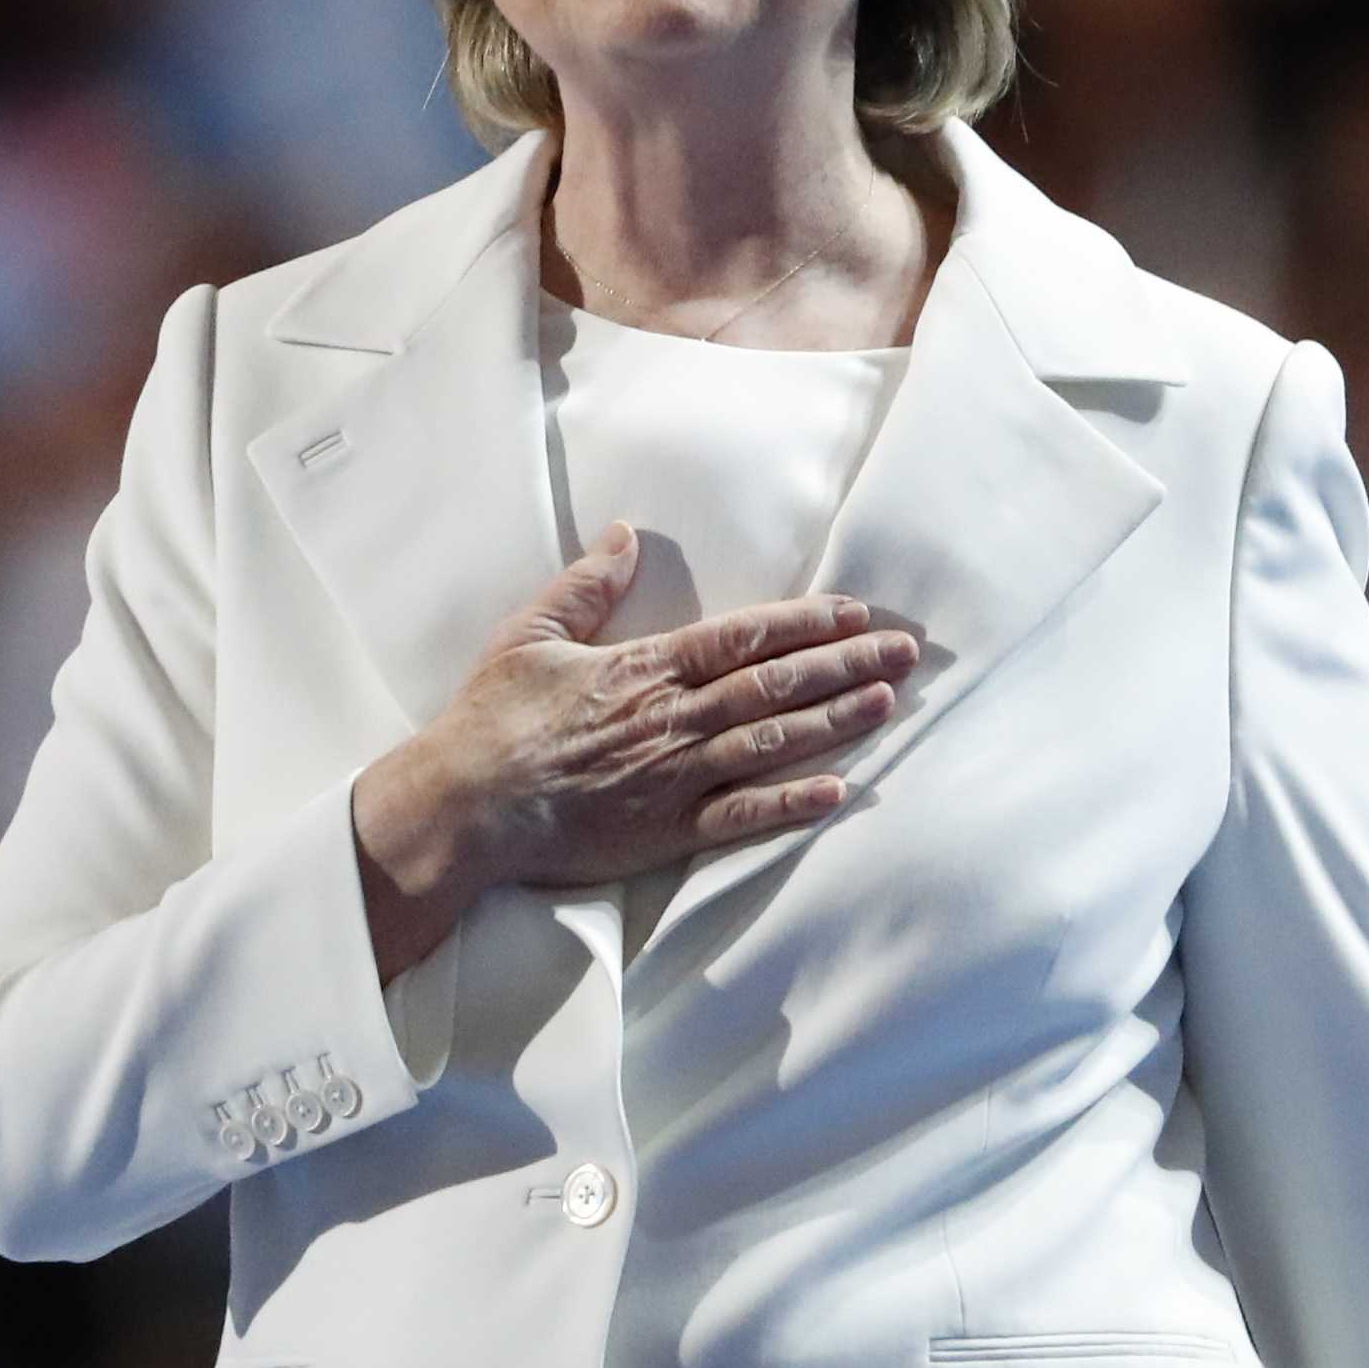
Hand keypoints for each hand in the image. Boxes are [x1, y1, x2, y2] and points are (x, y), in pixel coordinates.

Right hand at [347, 529, 919, 979]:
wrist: (464, 806)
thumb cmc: (492, 720)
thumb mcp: (529, 635)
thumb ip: (585, 586)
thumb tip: (625, 536)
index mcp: (644, 669)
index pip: (741, 637)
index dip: (803, 623)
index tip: (853, 613)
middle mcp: (672, 719)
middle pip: (774, 686)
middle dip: (843, 665)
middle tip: (904, 652)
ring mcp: (674, 777)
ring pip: (771, 744)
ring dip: (834, 722)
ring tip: (886, 702)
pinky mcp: (666, 831)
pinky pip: (742, 817)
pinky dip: (791, 805)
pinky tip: (838, 792)